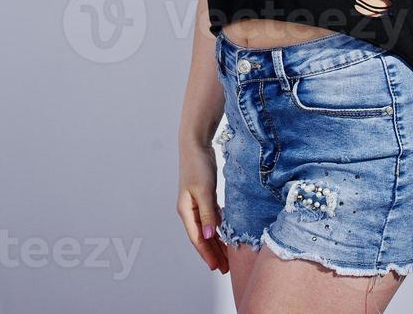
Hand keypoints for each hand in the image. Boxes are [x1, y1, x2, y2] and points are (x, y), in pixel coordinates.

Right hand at [176, 141, 228, 274]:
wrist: (195, 144)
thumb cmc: (197, 165)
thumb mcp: (204, 191)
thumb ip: (208, 214)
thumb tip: (209, 236)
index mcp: (186, 211)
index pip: (197, 238)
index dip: (207, 254)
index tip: (216, 267)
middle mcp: (189, 210)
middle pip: (202, 237)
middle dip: (212, 253)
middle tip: (224, 268)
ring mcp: (196, 204)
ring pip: (207, 229)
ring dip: (216, 243)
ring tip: (226, 257)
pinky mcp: (203, 197)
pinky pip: (211, 219)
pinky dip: (217, 229)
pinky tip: (225, 235)